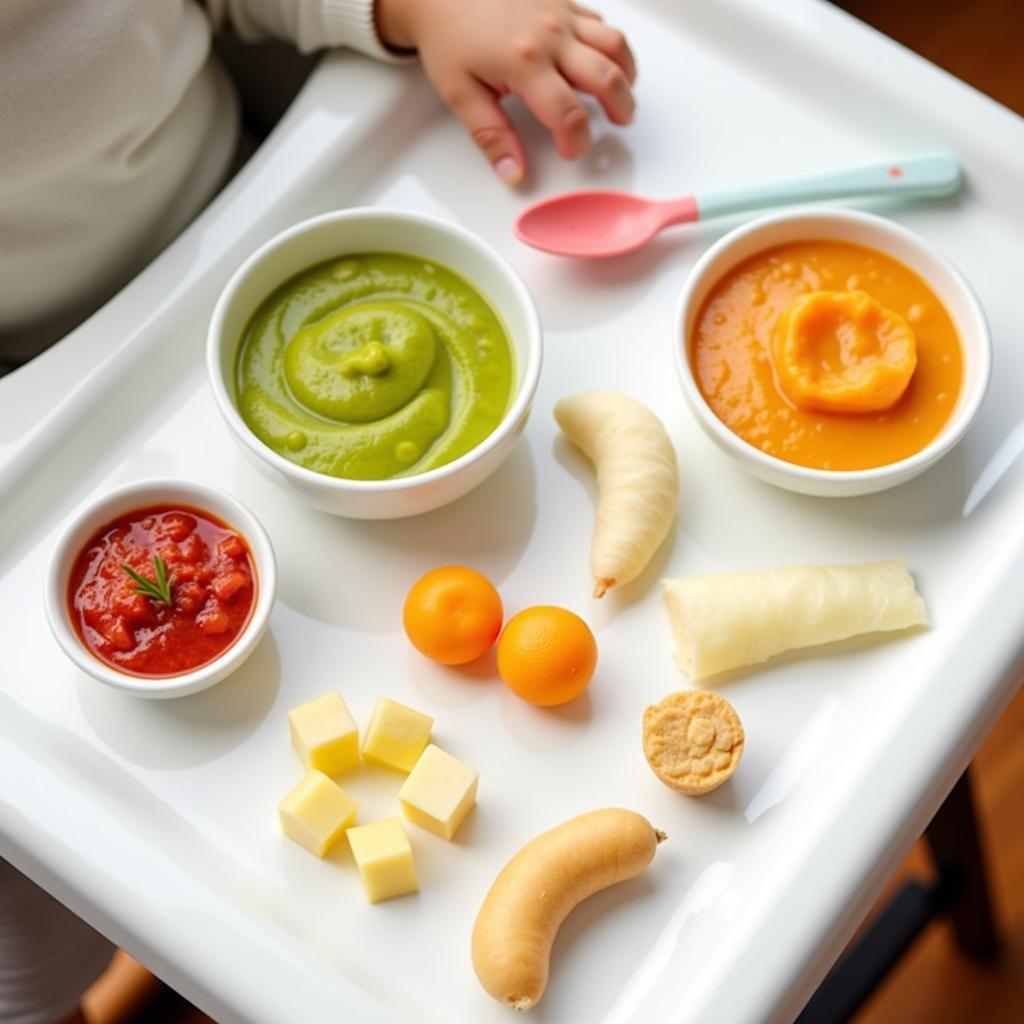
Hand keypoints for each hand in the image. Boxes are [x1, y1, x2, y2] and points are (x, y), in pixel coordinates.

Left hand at [375, 0, 636, 184]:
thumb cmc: (448, 36)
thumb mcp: (461, 94)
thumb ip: (492, 137)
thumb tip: (512, 173)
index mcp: (526, 64)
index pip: (569, 115)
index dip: (576, 142)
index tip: (570, 150)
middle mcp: (551, 37)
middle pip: (607, 78)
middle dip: (620, 108)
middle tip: (618, 124)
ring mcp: (560, 14)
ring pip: (614, 45)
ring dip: (626, 74)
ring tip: (622, 95)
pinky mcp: (562, 0)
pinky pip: (599, 22)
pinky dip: (610, 45)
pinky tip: (602, 61)